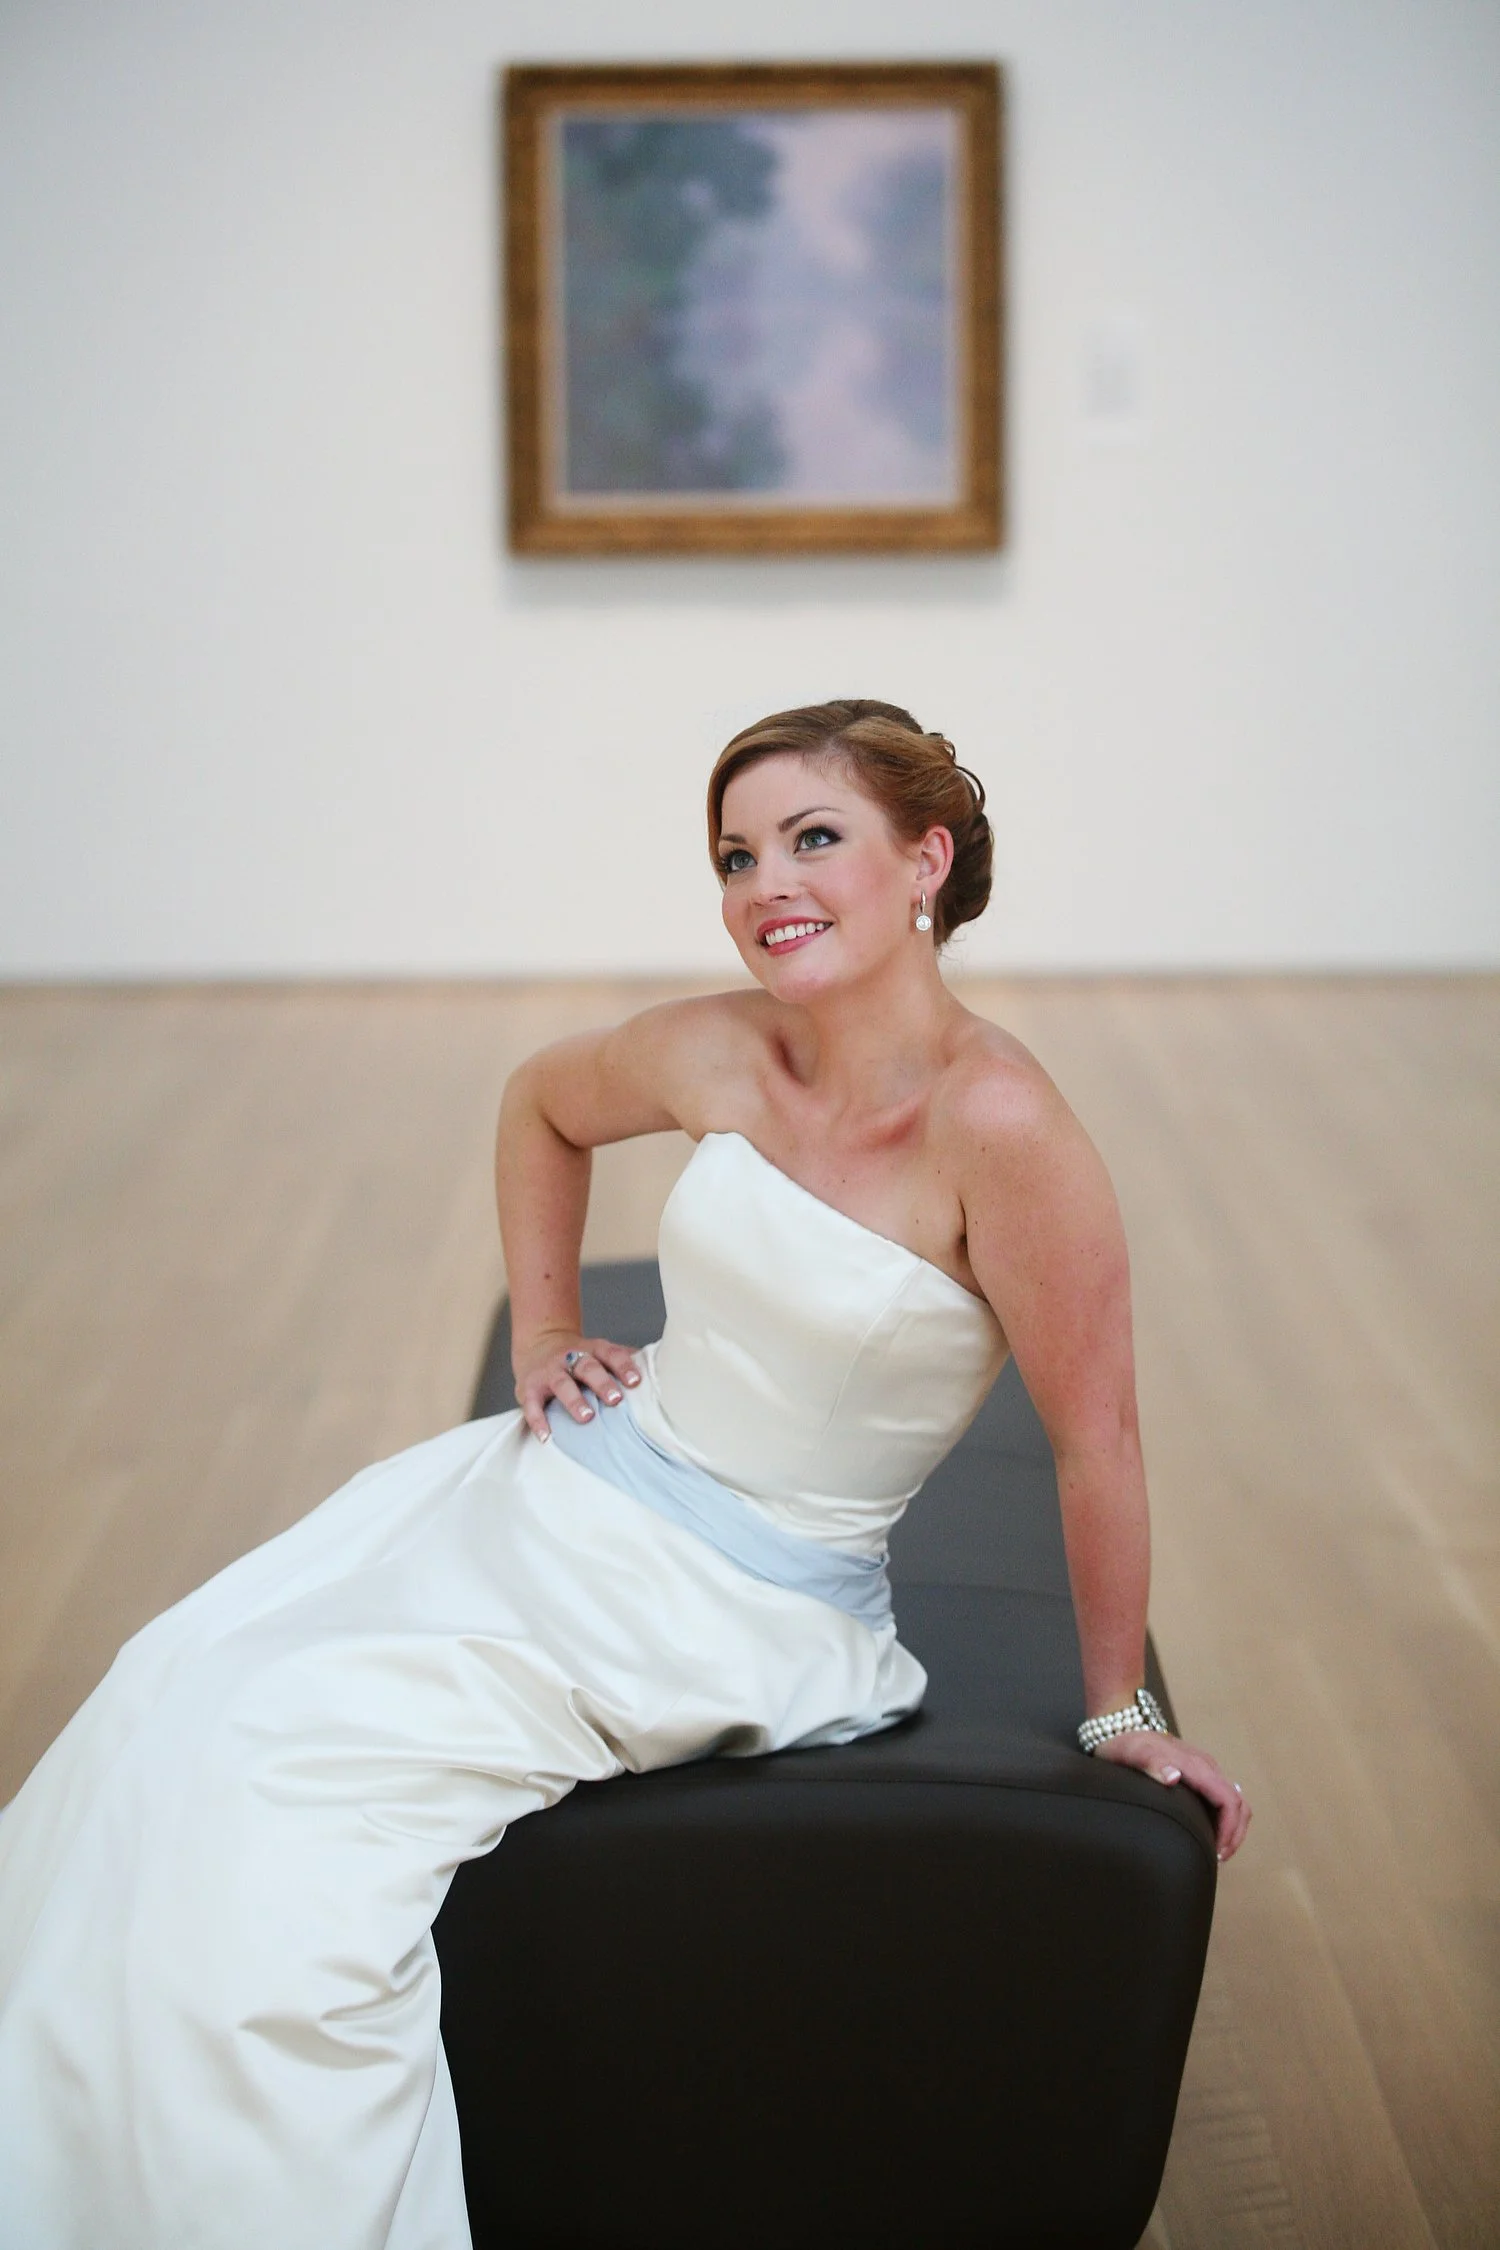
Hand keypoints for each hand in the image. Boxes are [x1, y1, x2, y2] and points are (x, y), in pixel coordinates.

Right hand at [513, 1332, 640, 1442]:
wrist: (538, 1344)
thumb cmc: (578, 1356)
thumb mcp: (599, 1352)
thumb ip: (623, 1361)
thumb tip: (659, 1372)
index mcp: (592, 1350)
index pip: (611, 1354)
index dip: (623, 1366)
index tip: (636, 1381)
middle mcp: (570, 1357)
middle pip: (587, 1367)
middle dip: (602, 1382)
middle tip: (615, 1400)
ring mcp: (549, 1372)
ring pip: (562, 1383)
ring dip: (574, 1400)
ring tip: (587, 1417)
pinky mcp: (529, 1388)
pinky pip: (532, 1404)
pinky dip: (538, 1421)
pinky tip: (547, 1437)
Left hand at [1094, 1729, 1250, 1862]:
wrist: (1121, 1729)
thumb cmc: (1126, 1744)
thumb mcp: (1132, 1753)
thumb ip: (1151, 1763)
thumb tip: (1174, 1777)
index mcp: (1195, 1764)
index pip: (1229, 1799)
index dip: (1229, 1829)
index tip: (1218, 1853)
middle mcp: (1205, 1766)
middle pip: (1238, 1803)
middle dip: (1235, 1834)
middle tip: (1219, 1859)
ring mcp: (1204, 1770)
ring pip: (1234, 1801)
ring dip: (1232, 1828)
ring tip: (1217, 1852)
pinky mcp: (1200, 1775)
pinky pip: (1222, 1798)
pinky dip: (1225, 1819)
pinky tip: (1209, 1835)